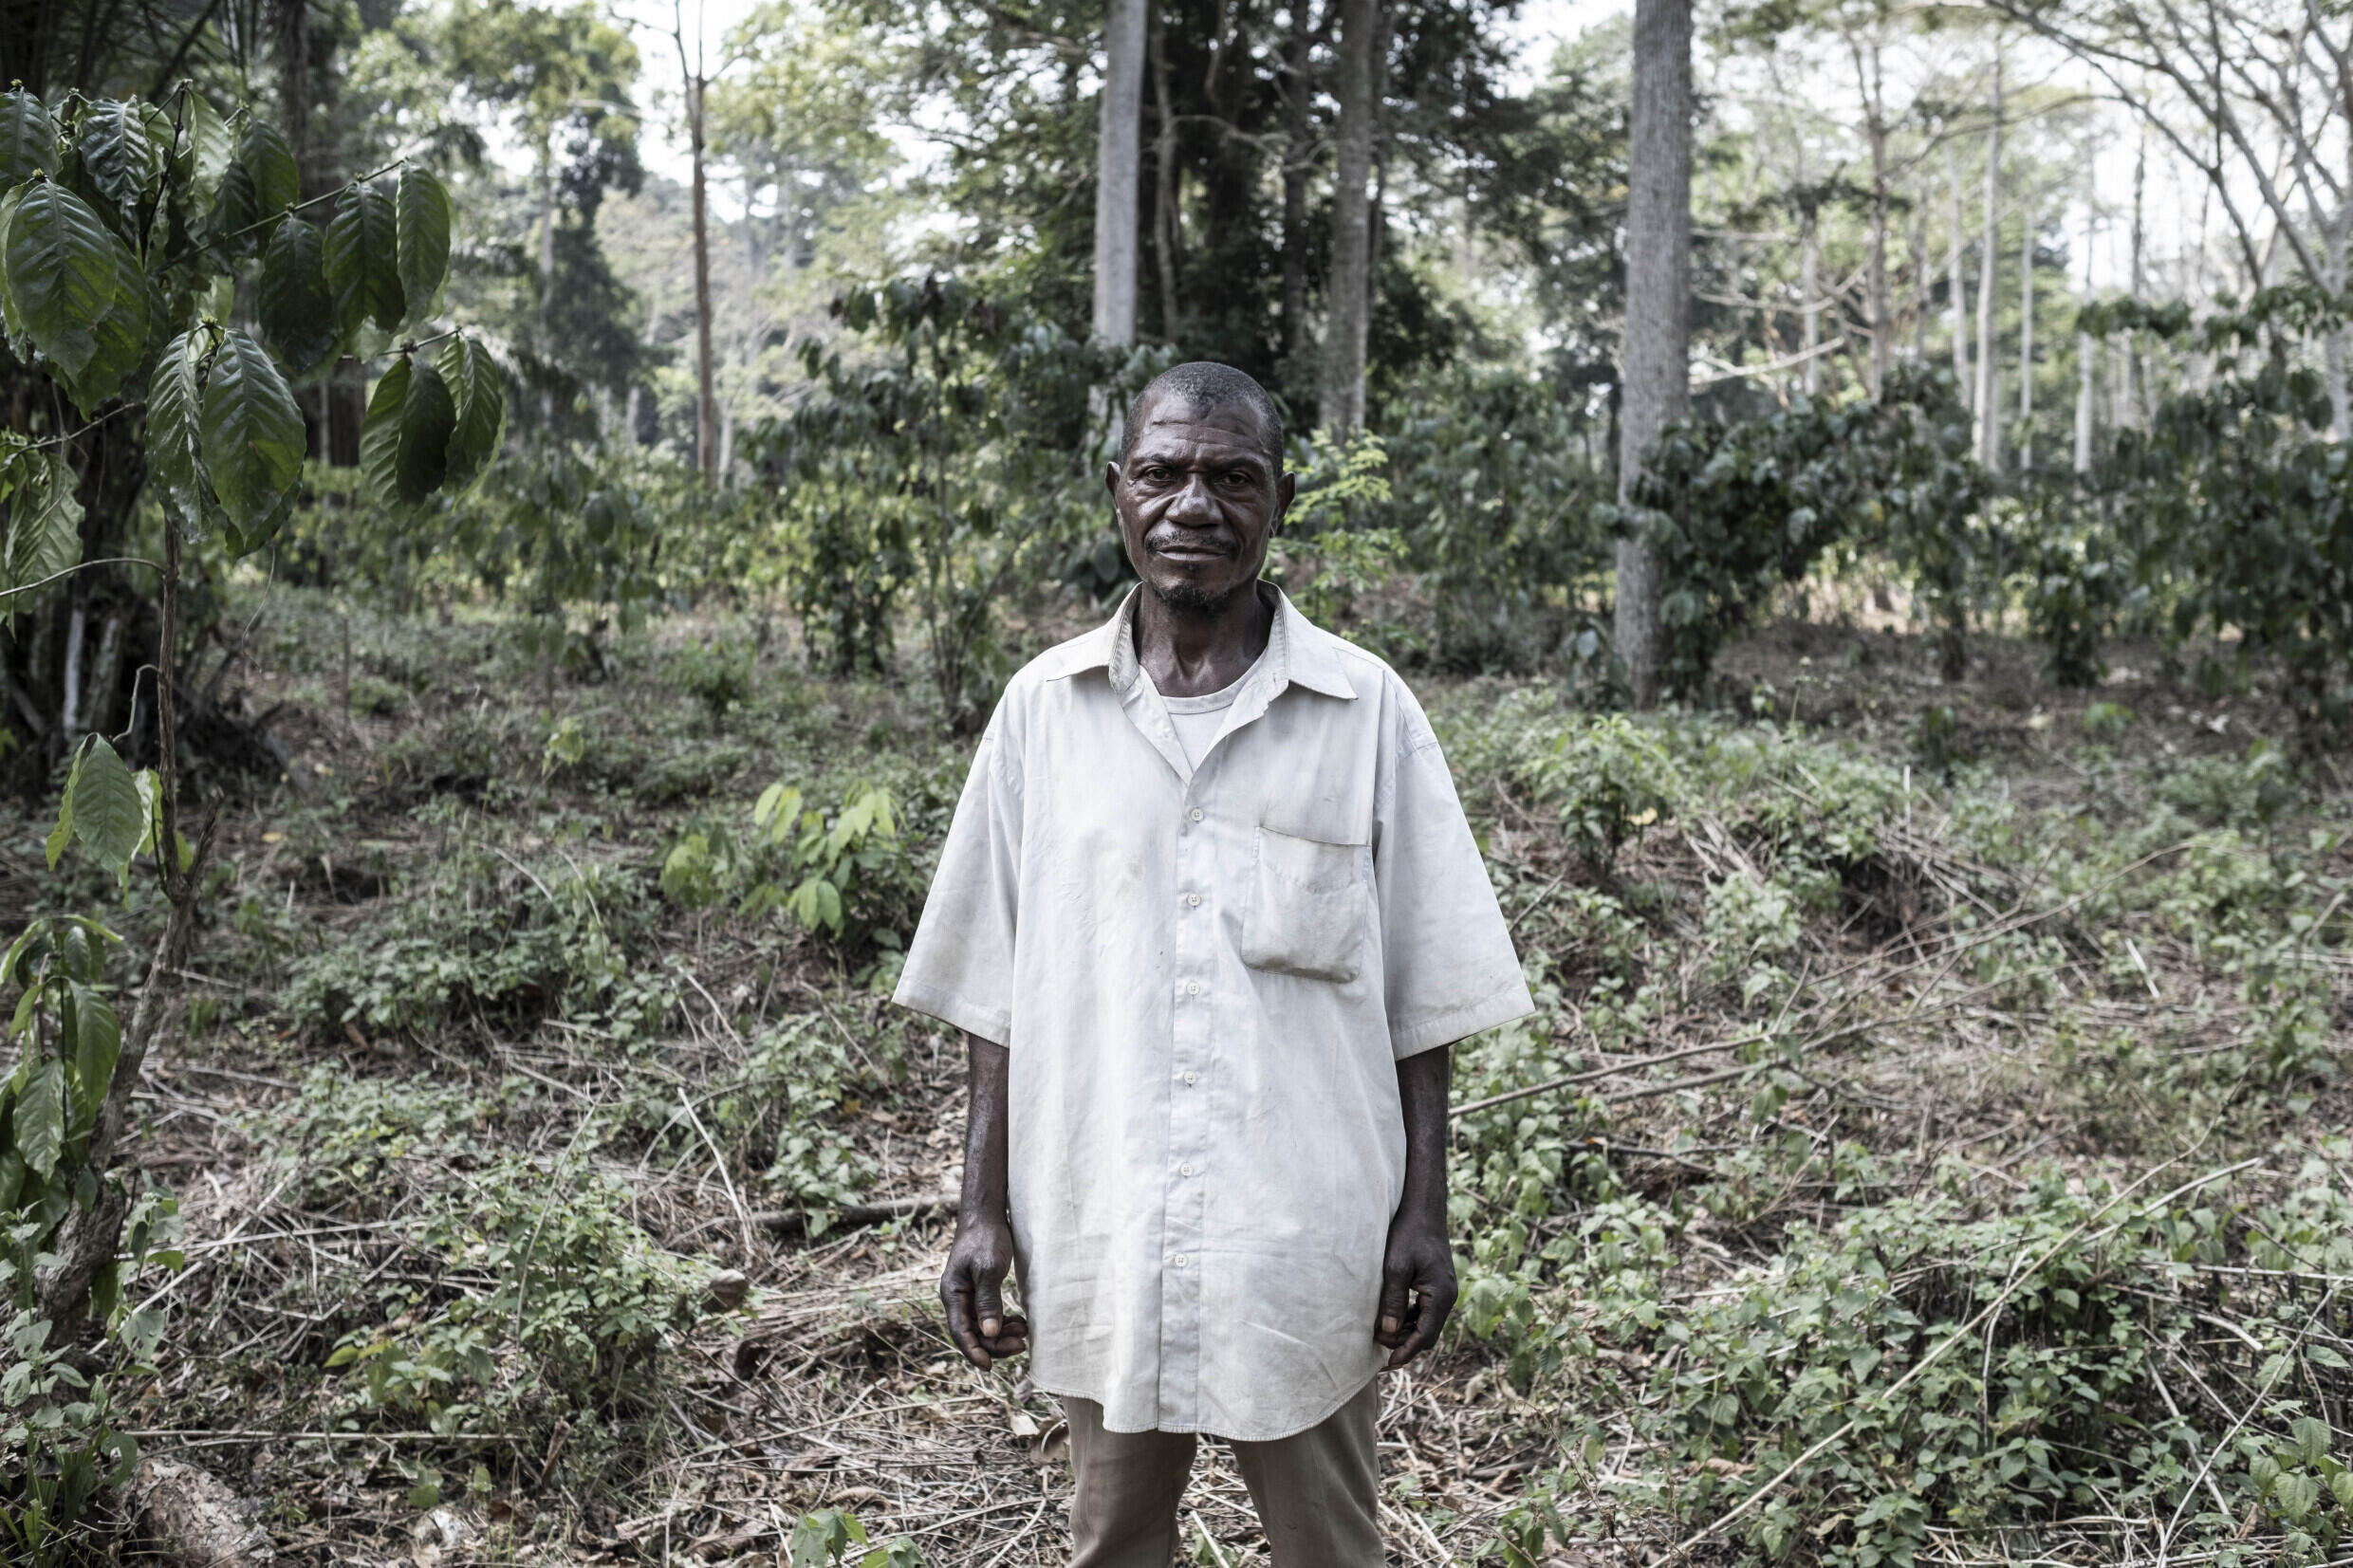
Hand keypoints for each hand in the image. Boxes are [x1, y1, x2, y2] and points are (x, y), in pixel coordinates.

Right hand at [940, 1211, 1028, 1369]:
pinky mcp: (979, 1291)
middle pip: (973, 1334)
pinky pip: (988, 1317)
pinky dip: (1003, 1323)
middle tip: (1022, 1345)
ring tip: (1024, 1332)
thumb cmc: (986, 1237)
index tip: (990, 1367)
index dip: (974, 1352)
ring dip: (1002, 1334)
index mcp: (953, 1293)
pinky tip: (1019, 1322)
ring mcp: (967, 1296)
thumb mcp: (989, 1268)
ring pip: (982, 1327)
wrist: (985, 1215)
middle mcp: (957, 1298)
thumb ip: (988, 1300)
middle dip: (996, 1344)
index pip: (960, 1332)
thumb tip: (989, 1333)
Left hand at [1373, 1206, 1455, 1369]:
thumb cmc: (1408, 1234)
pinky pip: (1424, 1310)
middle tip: (1379, 1352)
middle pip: (1427, 1333)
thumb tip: (1388, 1332)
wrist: (1424, 1209)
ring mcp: (1444, 1291)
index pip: (1425, 1336)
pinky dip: (1408, 1318)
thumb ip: (1392, 1301)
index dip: (1406, 1352)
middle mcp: (1447, 1297)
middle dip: (1404, 1344)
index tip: (1387, 1364)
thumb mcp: (1395, 1267)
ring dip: (1405, 1332)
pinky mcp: (1437, 1285)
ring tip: (1380, 1336)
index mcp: (1441, 1296)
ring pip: (1425, 1323)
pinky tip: (1390, 1318)